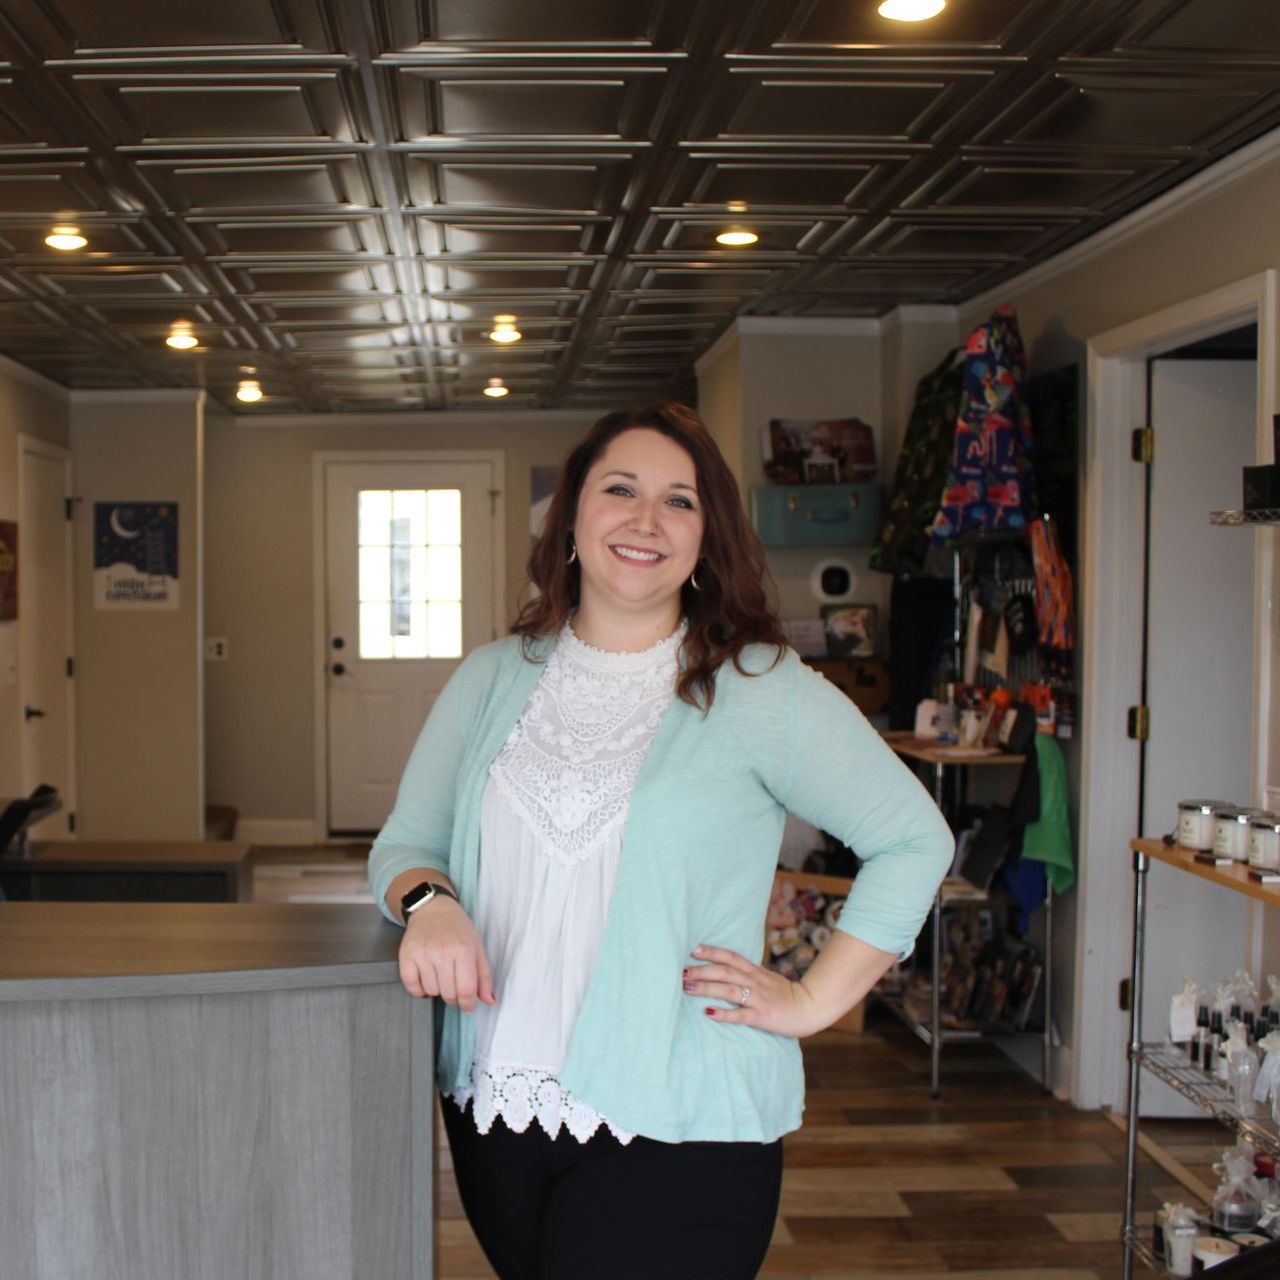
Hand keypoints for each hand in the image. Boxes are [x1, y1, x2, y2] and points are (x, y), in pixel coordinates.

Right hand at [398, 898, 495, 1012]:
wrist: (433, 909)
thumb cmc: (457, 928)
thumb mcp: (477, 947)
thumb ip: (484, 976)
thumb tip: (489, 1001)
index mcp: (463, 950)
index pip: (466, 990)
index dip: (468, 1004)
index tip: (468, 1006)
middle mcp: (442, 952)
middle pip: (448, 994)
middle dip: (454, 996)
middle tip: (454, 984)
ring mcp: (423, 954)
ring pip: (431, 992)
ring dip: (437, 990)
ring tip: (440, 974)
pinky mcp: (406, 955)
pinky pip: (412, 987)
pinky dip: (419, 990)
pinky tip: (426, 980)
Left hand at [682, 943, 822, 1038]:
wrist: (809, 1008)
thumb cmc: (785, 994)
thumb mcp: (766, 978)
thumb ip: (748, 973)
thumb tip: (725, 970)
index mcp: (755, 971)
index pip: (730, 957)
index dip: (712, 952)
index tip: (693, 950)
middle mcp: (755, 981)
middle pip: (724, 972)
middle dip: (701, 971)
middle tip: (681, 972)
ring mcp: (758, 998)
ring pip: (728, 990)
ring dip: (706, 988)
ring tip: (687, 988)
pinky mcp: (762, 1016)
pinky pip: (740, 1015)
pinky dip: (724, 1014)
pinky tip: (708, 1013)